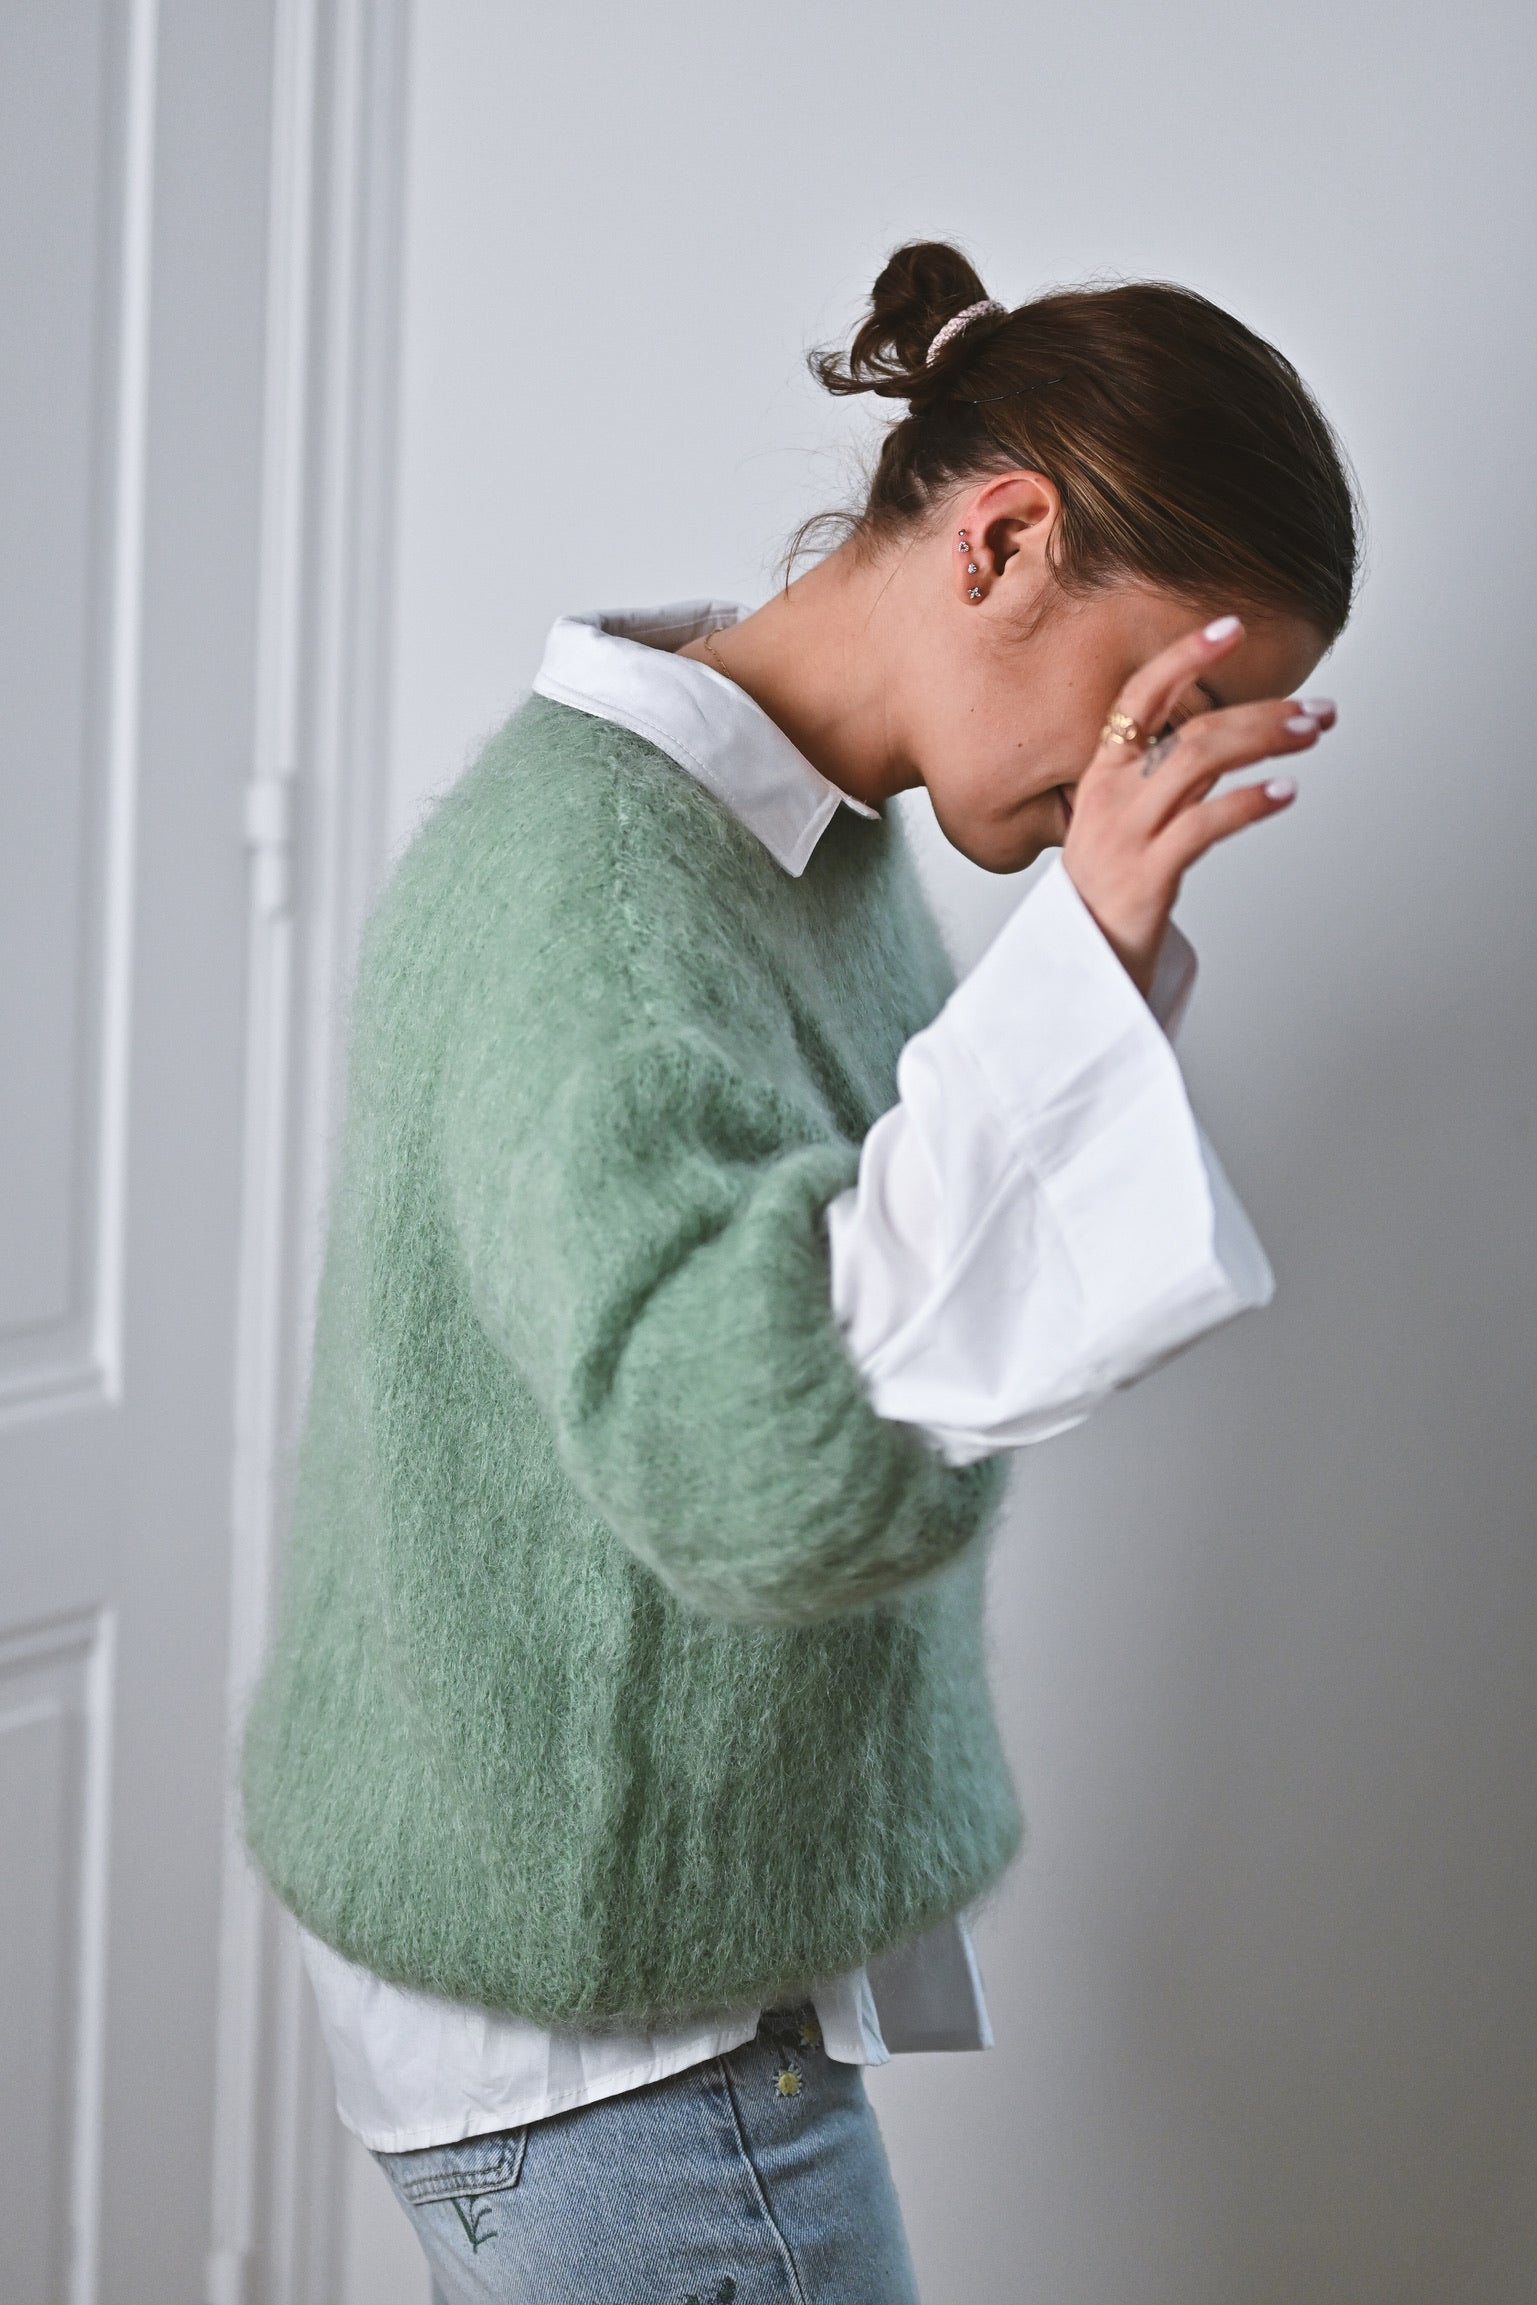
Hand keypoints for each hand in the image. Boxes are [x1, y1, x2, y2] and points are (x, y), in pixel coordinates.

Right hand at [1061, 616, 1335, 998]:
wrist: (1078, 971)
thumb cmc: (1109, 898)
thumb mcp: (1127, 827)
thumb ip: (1166, 783)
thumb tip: (1227, 742)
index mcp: (1102, 777)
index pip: (1139, 696)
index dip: (1184, 657)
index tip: (1232, 627)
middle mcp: (1109, 798)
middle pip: (1193, 728)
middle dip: (1264, 711)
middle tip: (1318, 709)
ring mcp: (1125, 836)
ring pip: (1202, 761)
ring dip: (1267, 740)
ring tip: (1313, 734)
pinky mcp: (1146, 877)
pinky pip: (1205, 824)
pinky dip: (1252, 801)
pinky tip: (1285, 791)